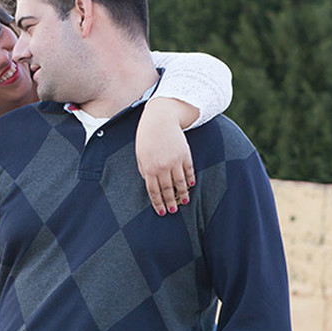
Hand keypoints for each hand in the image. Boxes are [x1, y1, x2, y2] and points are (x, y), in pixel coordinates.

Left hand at [136, 98, 196, 215]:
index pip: (153, 191)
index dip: (158, 202)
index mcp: (149, 168)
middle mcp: (162, 167)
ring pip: (180, 182)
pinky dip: (190, 179)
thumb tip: (149, 183)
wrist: (160, 118)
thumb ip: (144, 169)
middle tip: (173, 211)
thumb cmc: (146, 137)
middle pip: (167, 189)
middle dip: (170, 202)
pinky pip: (188, 171)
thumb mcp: (140, 154)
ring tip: (184, 202)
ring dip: (182, 194)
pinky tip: (191, 186)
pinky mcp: (185, 154)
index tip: (161, 212)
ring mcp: (175, 161)